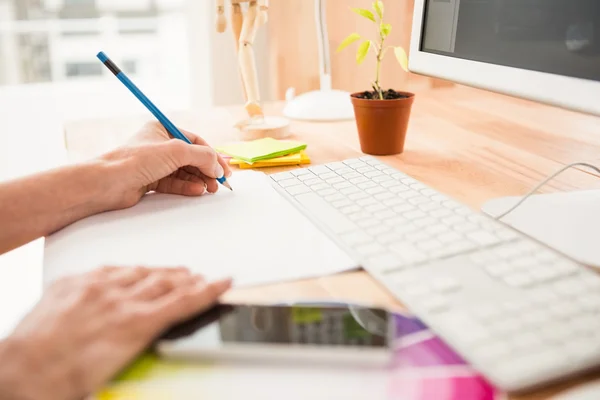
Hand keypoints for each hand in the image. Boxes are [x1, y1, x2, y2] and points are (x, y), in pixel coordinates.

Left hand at [0, 267, 230, 399]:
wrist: (18, 374)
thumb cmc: (64, 381)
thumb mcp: (118, 367)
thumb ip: (143, 341)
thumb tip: (156, 331)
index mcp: (134, 325)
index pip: (182, 301)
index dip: (207, 290)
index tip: (224, 281)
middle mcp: (118, 301)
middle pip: (164, 282)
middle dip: (187, 278)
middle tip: (200, 277)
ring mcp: (94, 288)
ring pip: (139, 271)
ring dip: (161, 272)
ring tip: (174, 271)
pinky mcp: (73, 283)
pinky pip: (108, 269)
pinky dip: (127, 270)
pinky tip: (132, 270)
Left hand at [101, 121, 231, 209]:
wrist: (107, 183)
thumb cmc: (135, 160)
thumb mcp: (175, 151)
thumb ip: (201, 156)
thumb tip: (217, 167)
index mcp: (162, 130)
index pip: (195, 141)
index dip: (212, 155)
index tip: (223, 169)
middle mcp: (158, 145)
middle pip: (191, 157)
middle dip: (206, 170)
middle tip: (219, 182)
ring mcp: (154, 164)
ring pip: (184, 172)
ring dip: (199, 180)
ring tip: (208, 189)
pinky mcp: (150, 181)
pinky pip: (175, 183)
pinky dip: (187, 187)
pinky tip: (196, 191)